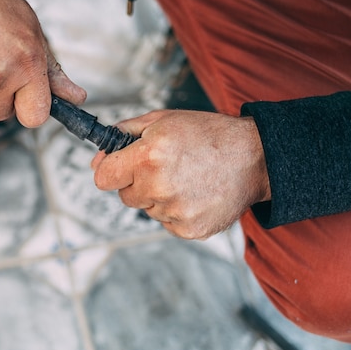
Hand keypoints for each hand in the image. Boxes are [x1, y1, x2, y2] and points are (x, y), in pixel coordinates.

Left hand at [91, 110, 270, 239]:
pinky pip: (166, 222)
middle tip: (167, 167)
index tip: (120, 167)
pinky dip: (176, 211)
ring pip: (147, 209)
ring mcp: (174, 211)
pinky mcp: (188, 229)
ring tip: (187, 178)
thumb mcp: (162, 120)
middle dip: (138, 182)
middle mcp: (158, 187)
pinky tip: (195, 193)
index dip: (110, 170)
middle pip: (125, 196)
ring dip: (158, 196)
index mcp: (148, 157)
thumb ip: (122, 135)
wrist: (253, 158)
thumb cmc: (207, 135)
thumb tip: (96, 159)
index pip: (103, 178)